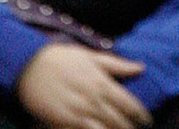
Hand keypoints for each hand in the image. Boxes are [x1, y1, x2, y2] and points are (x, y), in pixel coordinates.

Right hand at [16, 44, 149, 128]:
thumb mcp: (91, 57)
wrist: (31, 67)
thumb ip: (117, 65)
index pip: (128, 102)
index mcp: (101, 82)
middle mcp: (93, 99)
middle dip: (129, 127)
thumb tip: (140, 68)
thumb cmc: (63, 58)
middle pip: (118, 120)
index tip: (147, 120)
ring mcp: (79, 113)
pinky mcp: (64, 123)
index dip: (140, 113)